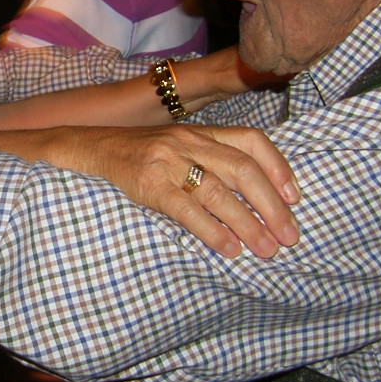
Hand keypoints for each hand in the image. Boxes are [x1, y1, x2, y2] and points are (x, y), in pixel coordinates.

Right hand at [0, 123, 298, 257]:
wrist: (84, 149)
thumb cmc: (136, 156)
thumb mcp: (176, 148)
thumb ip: (208, 162)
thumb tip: (251, 198)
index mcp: (199, 132)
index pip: (251, 141)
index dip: (278, 168)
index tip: (296, 198)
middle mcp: (188, 141)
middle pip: (243, 169)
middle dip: (271, 205)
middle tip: (290, 237)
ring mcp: (167, 161)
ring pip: (220, 192)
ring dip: (248, 223)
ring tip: (266, 249)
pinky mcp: (148, 184)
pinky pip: (188, 209)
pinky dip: (213, 231)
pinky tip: (229, 249)